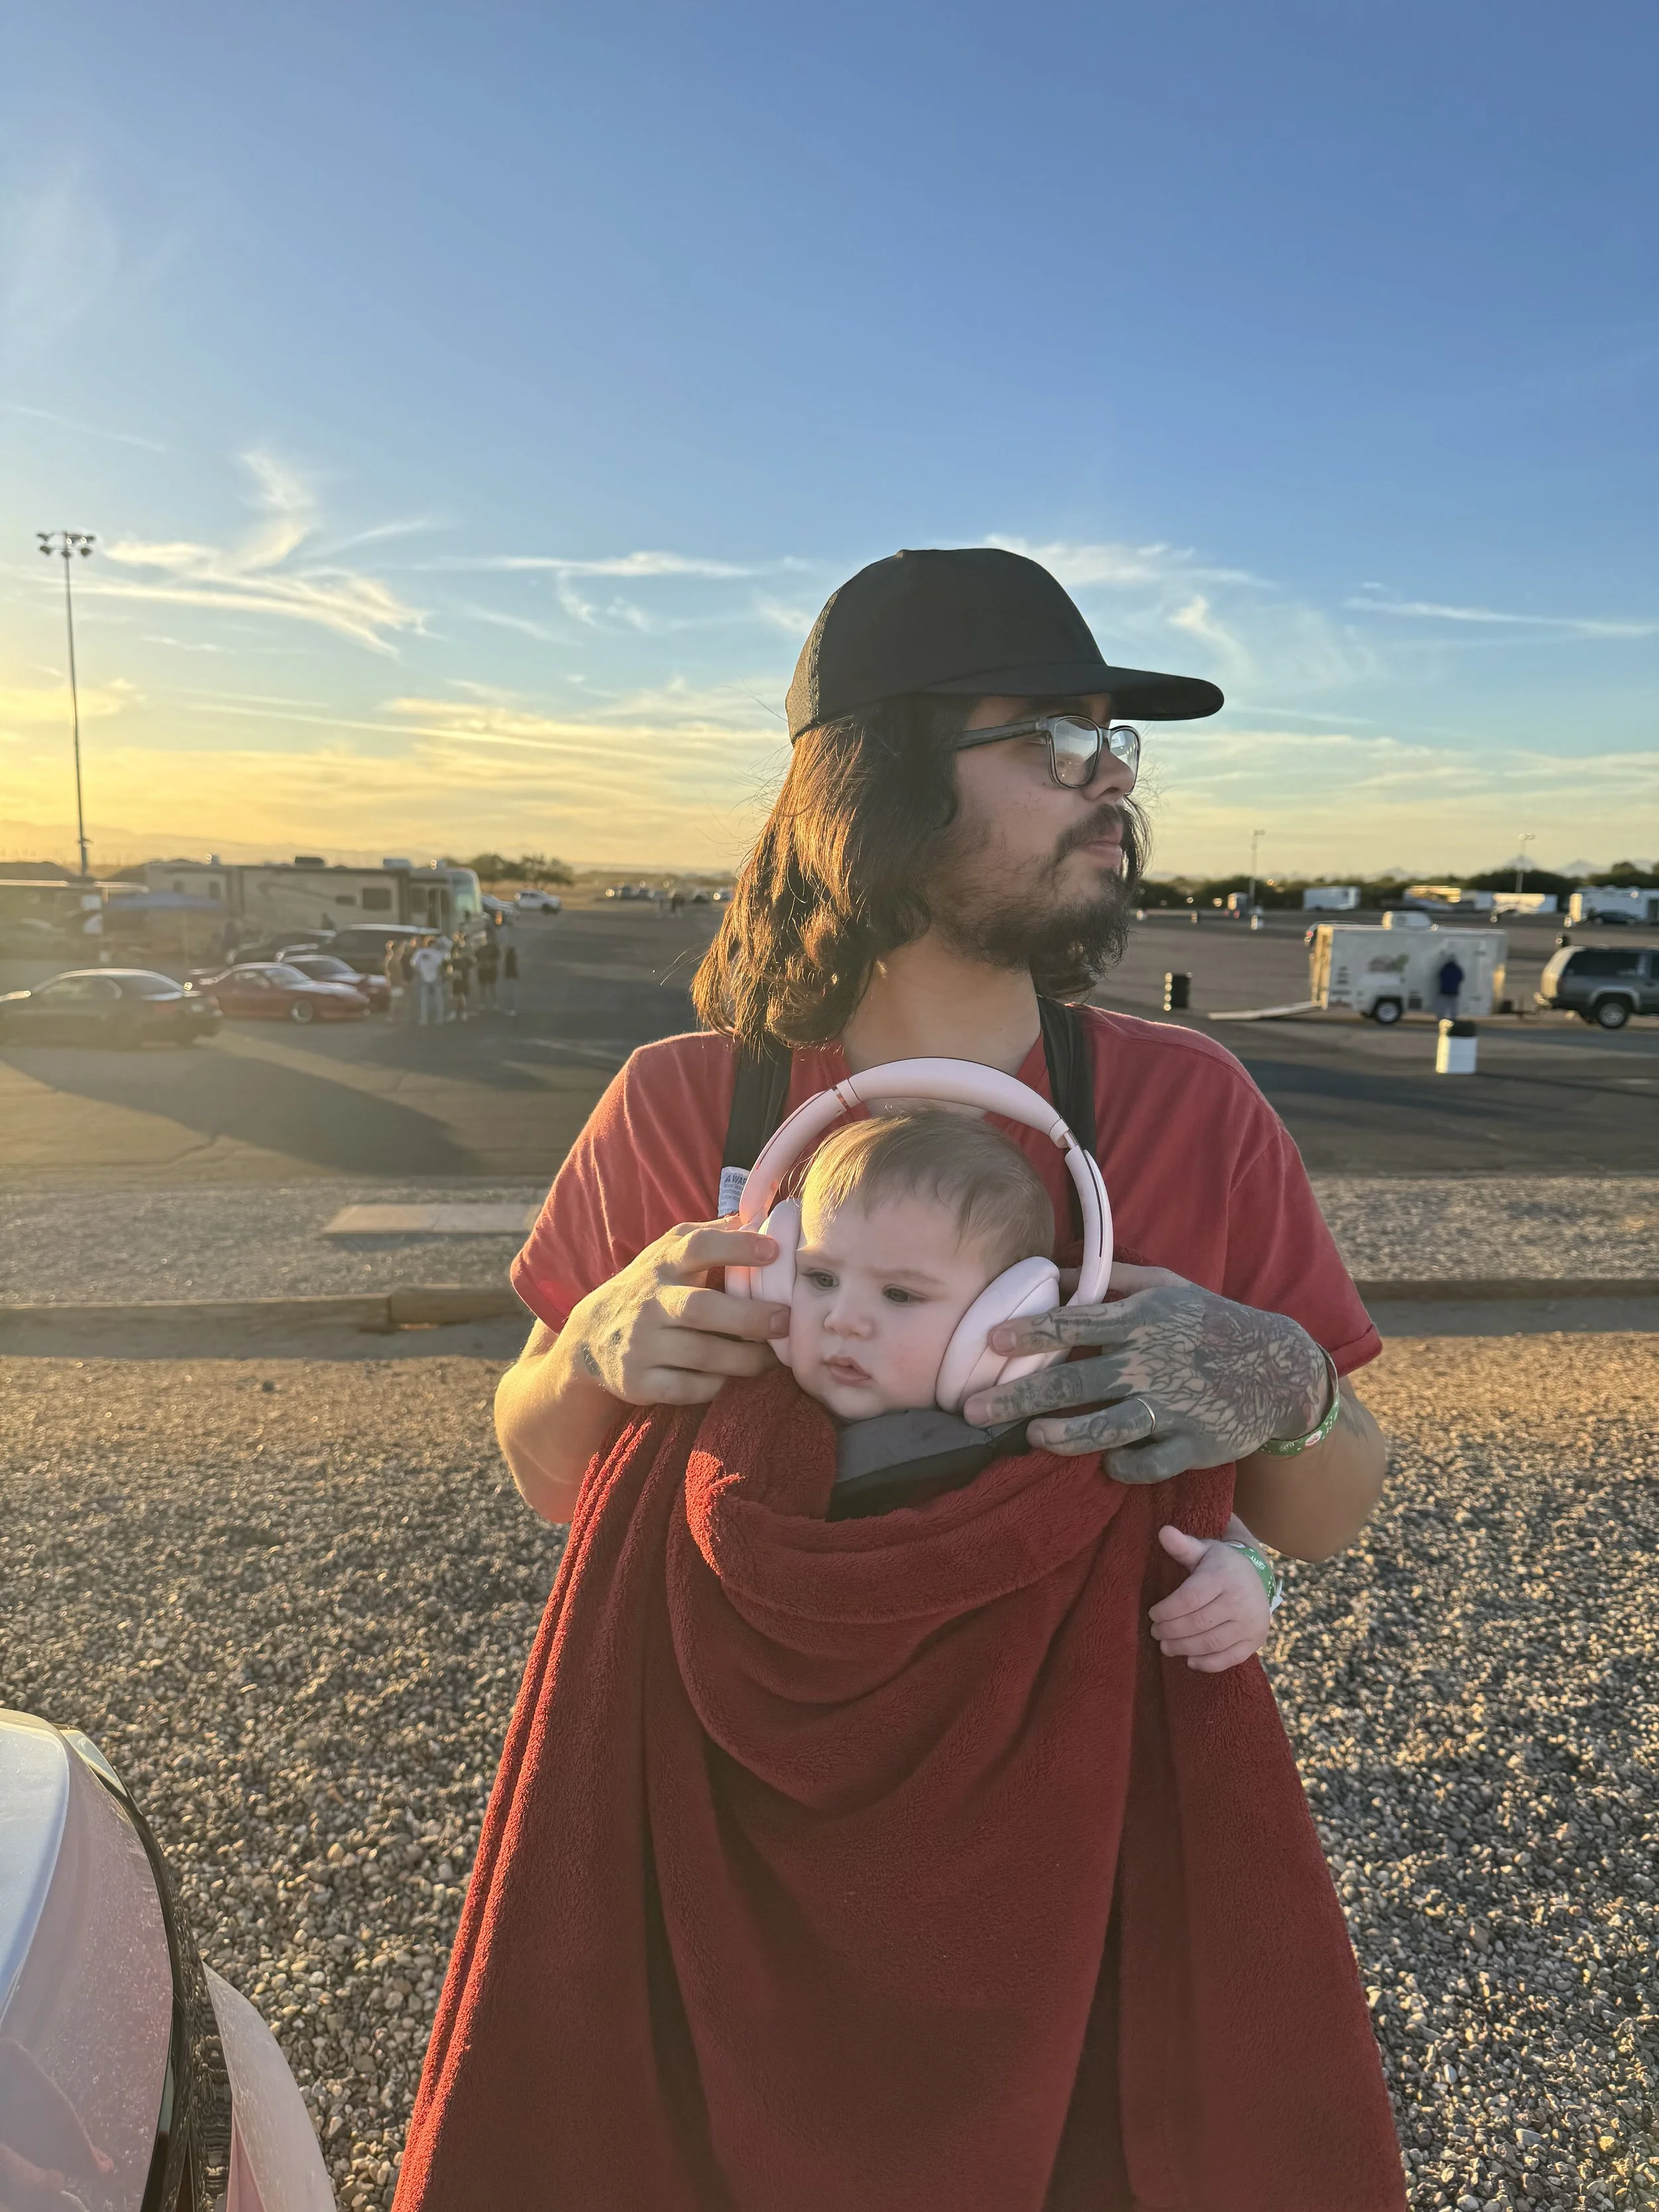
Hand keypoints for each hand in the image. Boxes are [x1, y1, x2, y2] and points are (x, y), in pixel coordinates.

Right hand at [564, 1218, 790, 1408]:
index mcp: (664, 1264)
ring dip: (744, 1359)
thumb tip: (758, 1215)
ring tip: (771, 1358)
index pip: (698, 1247)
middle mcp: (650, 1301)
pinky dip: (715, 1386)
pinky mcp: (637, 1381)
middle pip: (702, 1309)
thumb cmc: (649, 1289)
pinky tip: (731, 1378)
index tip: (774, 1251)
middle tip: (785, 1321)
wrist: (589, 1339)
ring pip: (701, 1354)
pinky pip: (686, 1388)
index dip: (737, 1247)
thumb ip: (709, 1235)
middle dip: (749, 1317)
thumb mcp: (668, 1255)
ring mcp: (640, 1343)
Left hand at [961, 1262, 1327, 1483]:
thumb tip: (1062, 1269)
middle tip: (974, 1409)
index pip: (1074, 1323)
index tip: (990, 1341)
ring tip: (1033, 1439)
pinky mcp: (1193, 1445)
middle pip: (1073, 1382)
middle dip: (1018, 1397)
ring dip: (1064, 1436)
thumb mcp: (1170, 1287)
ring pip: (1106, 1428)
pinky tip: (1105, 1462)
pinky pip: (1147, 1462)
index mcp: (1141, 1321)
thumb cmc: (1213, 1322)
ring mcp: (1173, 1407)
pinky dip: (1122, 1465)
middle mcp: (1150, 1364)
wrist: (1279, 1367)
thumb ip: (1115, 1278)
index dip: (1030, 1332)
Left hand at [1148, 1526, 1272, 1670]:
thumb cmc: (1221, 1564)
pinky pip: (1229, 1658)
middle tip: (1155, 1633)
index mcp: (1224, 1577)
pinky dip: (1207, 1663)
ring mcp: (1250, 1623)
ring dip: (1184, 1649)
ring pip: (1211, 1643)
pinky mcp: (1255, 1641)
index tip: (1152, 1615)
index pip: (1189, 1599)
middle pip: (1197, 1624)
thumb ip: (1182, 1546)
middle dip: (1170, 1632)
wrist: (1257, 1576)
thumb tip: (1163, 1532)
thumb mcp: (1203, 1550)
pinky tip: (1190, 1660)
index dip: (1166, 1610)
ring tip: (1166, 1647)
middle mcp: (1240, 1601)